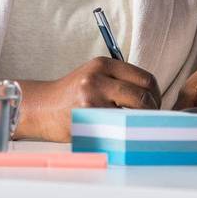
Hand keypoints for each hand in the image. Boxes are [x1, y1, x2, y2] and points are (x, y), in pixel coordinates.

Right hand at [13, 57, 161, 141]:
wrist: (41, 107)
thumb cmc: (72, 95)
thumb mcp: (94, 77)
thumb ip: (119, 81)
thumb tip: (153, 99)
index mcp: (103, 64)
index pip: (145, 79)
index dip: (155, 95)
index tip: (154, 105)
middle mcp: (97, 77)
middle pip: (143, 97)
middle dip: (151, 112)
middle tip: (149, 121)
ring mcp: (91, 98)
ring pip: (133, 114)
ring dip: (138, 124)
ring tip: (135, 128)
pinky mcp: (86, 117)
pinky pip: (117, 127)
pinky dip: (123, 133)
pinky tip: (119, 134)